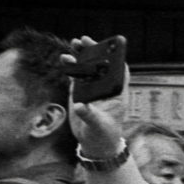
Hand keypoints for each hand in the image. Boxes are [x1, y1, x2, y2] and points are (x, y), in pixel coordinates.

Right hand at [61, 37, 127, 157]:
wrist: (95, 144)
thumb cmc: (104, 135)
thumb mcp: (98, 126)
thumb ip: (90, 116)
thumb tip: (80, 106)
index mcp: (117, 93)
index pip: (119, 71)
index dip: (114, 57)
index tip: (108, 46)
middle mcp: (105, 88)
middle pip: (101, 65)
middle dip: (94, 51)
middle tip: (84, 39)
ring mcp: (92, 89)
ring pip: (88, 68)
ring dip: (81, 55)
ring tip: (74, 43)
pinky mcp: (80, 92)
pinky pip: (76, 76)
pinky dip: (71, 67)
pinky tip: (65, 58)